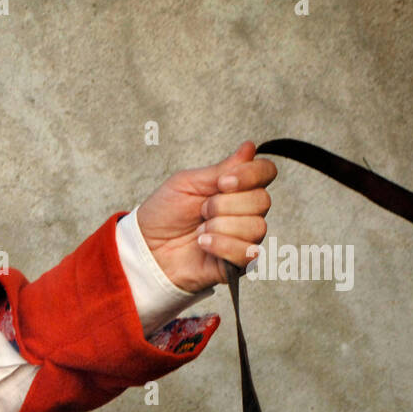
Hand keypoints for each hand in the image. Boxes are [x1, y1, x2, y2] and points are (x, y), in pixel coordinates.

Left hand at [135, 140, 276, 293]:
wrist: (146, 248)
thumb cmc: (164, 214)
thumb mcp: (187, 184)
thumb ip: (221, 169)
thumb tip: (250, 147)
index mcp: (236, 188)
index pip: (266, 172)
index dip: (251, 174)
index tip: (223, 182)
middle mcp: (245, 211)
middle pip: (263, 200)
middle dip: (225, 204)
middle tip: (202, 210)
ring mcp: (243, 238)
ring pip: (257, 227)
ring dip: (222, 226)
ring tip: (200, 230)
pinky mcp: (237, 263)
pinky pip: (248, 253)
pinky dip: (222, 245)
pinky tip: (203, 244)